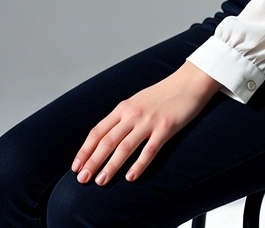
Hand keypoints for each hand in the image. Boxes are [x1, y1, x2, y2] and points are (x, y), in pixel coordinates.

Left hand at [72, 62, 220, 185]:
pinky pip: (150, 149)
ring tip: (101, 181)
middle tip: (82, 179)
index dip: (85, 150)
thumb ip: (123, 117)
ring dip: (111, 166)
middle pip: (107, 140)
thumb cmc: (163, 94)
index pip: (98, 131)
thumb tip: (105, 138)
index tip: (76, 166)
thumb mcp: (137, 102)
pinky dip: (139, 164)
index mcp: (123, 107)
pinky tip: (131, 177)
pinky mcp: (166, 127)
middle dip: (93, 161)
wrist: (189, 82)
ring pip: (125, 147)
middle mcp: (133, 113)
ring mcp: (149, 121)